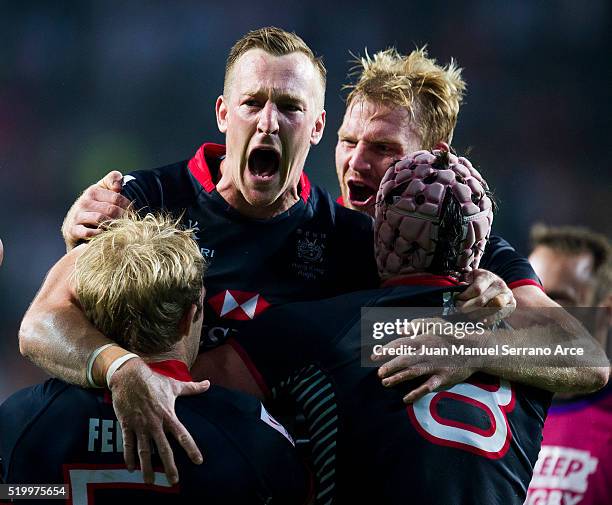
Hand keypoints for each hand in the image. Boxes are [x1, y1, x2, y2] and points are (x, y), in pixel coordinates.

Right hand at [61, 171, 131, 249]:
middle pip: (111, 209)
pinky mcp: (72, 230)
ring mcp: (77, 216)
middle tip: (130, 224)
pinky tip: (105, 235)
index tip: (133, 213)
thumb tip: (117, 185)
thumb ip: (112, 180)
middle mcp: (83, 202)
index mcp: (93, 191)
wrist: (74, 227)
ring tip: (120, 230)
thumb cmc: (95, 207)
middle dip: (123, 217)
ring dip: (113, 225)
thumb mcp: (102, 191)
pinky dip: (98, 234)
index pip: (116, 198)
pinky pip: (87, 232)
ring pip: (100, 219)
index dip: (128, 206)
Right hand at [108, 358, 209, 484]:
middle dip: (169, 466)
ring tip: (150, 482)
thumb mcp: (174, 385)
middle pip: (163, 448)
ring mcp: (140, 425)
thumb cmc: (153, 380)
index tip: (198, 461)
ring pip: (144, 451)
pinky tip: (131, 468)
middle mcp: (155, 423)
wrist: (129, 375)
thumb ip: (192, 388)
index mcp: (168, 415)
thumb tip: (208, 384)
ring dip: (147, 467)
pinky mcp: (126, 424)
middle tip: (174, 481)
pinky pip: (128, 444)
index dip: (191, 449)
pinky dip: (128, 457)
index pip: (182, 435)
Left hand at [372, 320, 474, 402]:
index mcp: (423, 339)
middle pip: (404, 359)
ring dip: (397, 378)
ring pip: (412, 372)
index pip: (400, 344)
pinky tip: (405, 398)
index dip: (386, 350)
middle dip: (389, 366)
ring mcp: (435, 365)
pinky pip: (427, 386)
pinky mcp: (443, 377)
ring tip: (385, 382)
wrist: (475, 348)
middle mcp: (427, 352)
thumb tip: (400, 329)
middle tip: (378, 373)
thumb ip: (417, 325)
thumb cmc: (452, 335)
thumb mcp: (435, 324)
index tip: (374, 356)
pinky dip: (416, 393)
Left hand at [456, 269, 515, 321]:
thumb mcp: (473, 277)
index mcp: (488, 276)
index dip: (465, 296)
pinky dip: (488, 319)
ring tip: (469, 315)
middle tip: (459, 309)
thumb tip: (456, 290)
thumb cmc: (481, 282)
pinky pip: (498, 315)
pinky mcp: (511, 305)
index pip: (476, 289)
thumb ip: (465, 282)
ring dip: (477, 314)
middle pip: (482, 301)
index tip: (457, 299)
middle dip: (468, 307)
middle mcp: (499, 285)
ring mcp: (507, 295)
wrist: (498, 285)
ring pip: (492, 309)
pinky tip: (479, 320)